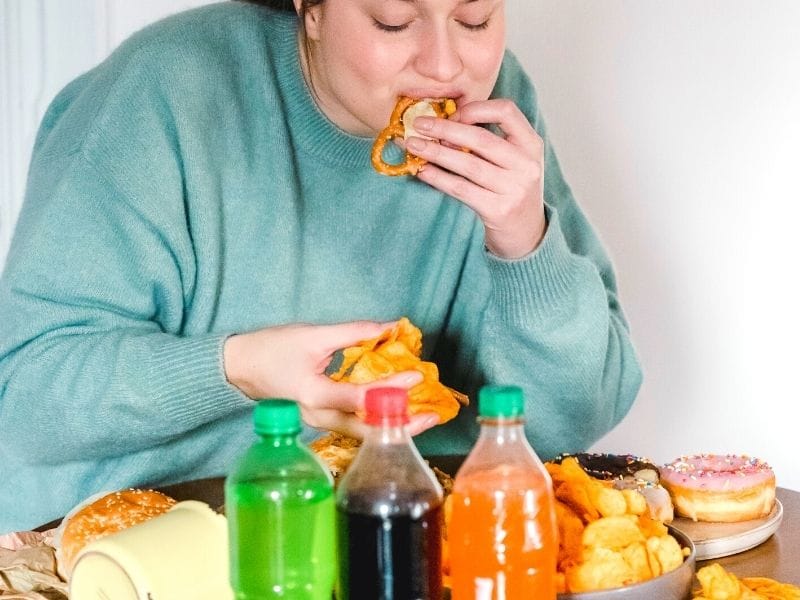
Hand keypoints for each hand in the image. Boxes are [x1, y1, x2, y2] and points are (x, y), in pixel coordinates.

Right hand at [223, 320, 437, 438]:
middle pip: (366, 428)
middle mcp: (318, 416)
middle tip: (432, 416)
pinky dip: (377, 420)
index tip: (416, 375)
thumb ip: (352, 332)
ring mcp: (318, 422)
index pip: (361, 396)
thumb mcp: (313, 335)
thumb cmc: (271, 349)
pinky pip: (354, 425)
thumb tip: (389, 327)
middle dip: (401, 424)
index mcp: (314, 395)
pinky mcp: (321, 419)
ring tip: (422, 418)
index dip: (392, 387)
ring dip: (392, 425)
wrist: (239, 367)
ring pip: (361, 431)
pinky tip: (396, 413)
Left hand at [406, 99, 546, 258]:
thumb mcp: (513, 160)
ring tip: (413, 146)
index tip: (451, 113)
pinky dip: (438, 178)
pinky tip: (422, 171)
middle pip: (481, 138)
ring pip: (468, 164)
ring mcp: (514, 189)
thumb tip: (442, 124)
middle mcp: (526, 165)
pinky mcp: (498, 210)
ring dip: (436, 153)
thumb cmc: (511, 189)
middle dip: (445, 128)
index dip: (476, 108)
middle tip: (418, 125)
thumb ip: (489, 140)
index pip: (506, 111)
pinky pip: (461, 189)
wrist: (526, 233)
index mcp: (531, 144)